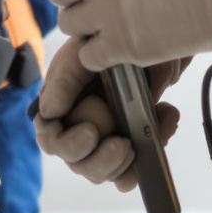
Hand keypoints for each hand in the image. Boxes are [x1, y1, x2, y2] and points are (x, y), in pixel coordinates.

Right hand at [33, 41, 185, 191]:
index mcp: (58, 109)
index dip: (69, 145)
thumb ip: (65, 79)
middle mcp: (76, 130)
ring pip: (106, 173)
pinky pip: (131, 171)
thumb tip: (49, 111)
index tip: (91, 133)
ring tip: (152, 128)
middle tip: (124, 144)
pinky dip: (147, 159)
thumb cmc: (102, 42)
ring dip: (128, 161)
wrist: (142, 39)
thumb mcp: (82, 53)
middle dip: (102, 161)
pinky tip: (162, 131)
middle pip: (79, 165)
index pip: (51, 140)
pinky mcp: (127, 147)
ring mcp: (102, 142)